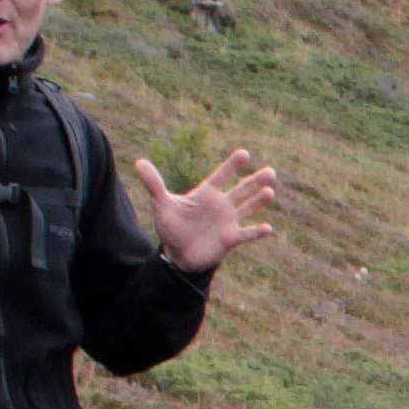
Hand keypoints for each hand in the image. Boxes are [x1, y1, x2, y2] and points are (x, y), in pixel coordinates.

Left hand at [141, 146, 280, 273]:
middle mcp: (221, 205)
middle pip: (241, 190)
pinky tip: (267, 228)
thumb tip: (139, 162)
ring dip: (259, 201)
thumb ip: (154, 183)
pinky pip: (246, 234)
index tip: (244, 154)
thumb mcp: (161, 204)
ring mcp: (228, 221)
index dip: (232, 166)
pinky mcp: (231, 238)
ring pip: (248, 208)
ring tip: (270, 191)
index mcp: (206, 194)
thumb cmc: (171, 226)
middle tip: (270, 171)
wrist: (178, 254)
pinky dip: (256, 232)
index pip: (221, 176)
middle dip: (255, 181)